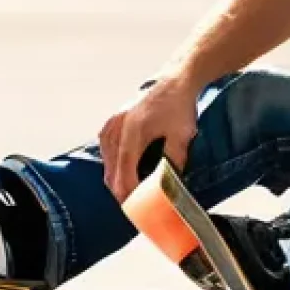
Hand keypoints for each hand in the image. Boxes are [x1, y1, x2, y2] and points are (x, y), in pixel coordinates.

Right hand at [99, 75, 196, 202]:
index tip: (137, 210)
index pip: (124, 174)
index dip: (129, 195)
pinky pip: (107, 150)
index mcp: (132, 132)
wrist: (176, 80)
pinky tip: (127, 171)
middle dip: (122, 191)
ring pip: (107, 162)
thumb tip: (168, 186)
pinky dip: (115, 164)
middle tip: (136, 208)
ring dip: (118, 179)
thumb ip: (173, 162)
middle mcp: (116, 127)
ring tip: (133, 192)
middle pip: (111, 172)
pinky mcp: (112, 122)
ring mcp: (111, 124)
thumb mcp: (182, 136)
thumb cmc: (179, 104)